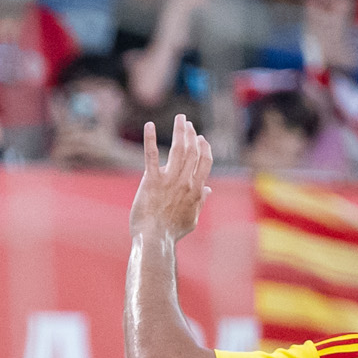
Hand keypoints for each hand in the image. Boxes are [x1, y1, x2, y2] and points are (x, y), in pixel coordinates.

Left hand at [130, 115, 214, 241]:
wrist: (155, 238)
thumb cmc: (172, 232)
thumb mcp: (192, 219)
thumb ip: (200, 201)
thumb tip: (208, 189)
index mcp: (196, 189)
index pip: (205, 162)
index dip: (204, 148)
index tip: (201, 139)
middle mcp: (185, 181)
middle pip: (192, 151)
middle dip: (191, 134)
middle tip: (187, 123)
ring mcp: (168, 180)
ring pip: (178, 149)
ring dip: (180, 131)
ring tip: (181, 119)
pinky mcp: (151, 180)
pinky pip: (151, 155)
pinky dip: (150, 139)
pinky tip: (149, 125)